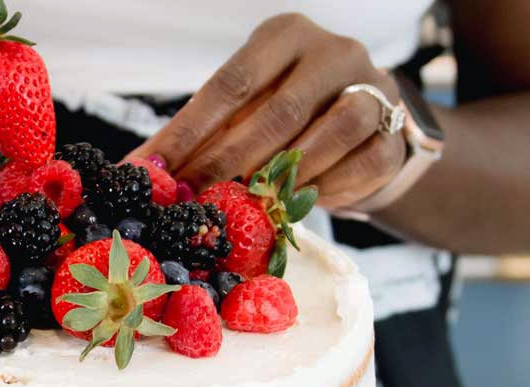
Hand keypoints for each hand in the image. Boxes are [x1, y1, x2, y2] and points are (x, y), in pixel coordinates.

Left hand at [129, 14, 405, 208]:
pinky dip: (329, 190)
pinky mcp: (396, 132)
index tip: (156, 171)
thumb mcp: (240, 115)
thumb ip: (195, 137)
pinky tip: (300, 205)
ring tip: (250, 206)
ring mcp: (373, 86)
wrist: (362, 131)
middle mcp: (332, 52)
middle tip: (195, 200)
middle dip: (231, 162)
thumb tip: (134, 172)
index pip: (231, 83)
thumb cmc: (285, 119)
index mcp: (283, 37)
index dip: (191, 132)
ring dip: (287, 176)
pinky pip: (365, 163)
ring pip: (334, 131)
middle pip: (281, 111)